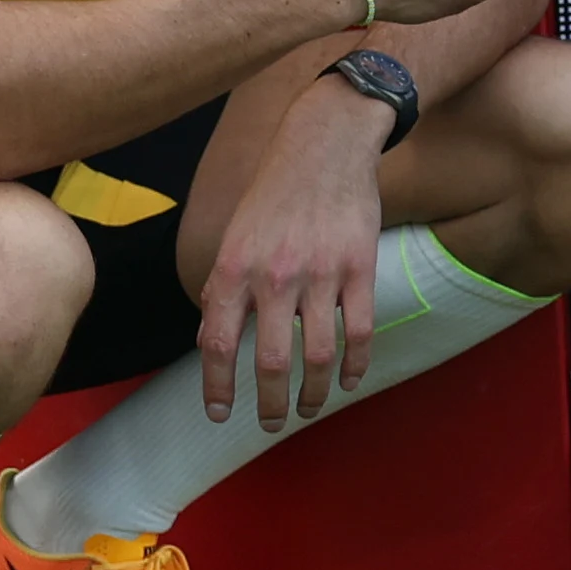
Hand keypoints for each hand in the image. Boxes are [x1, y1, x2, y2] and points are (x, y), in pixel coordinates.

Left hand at [192, 86, 387, 429]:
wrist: (324, 145)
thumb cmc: (273, 193)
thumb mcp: (234, 236)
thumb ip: (223, 289)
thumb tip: (210, 339)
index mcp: (234, 269)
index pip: (217, 344)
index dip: (217, 387)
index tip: (221, 414)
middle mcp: (274, 276)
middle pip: (270, 361)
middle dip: (269, 404)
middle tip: (270, 424)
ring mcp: (321, 273)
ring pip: (319, 354)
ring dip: (314, 393)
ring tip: (310, 409)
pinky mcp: (360, 268)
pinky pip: (359, 331)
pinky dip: (356, 365)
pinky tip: (351, 381)